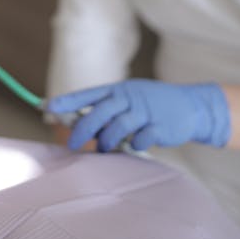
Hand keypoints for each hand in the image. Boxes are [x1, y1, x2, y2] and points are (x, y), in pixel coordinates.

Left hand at [45, 79, 229, 152]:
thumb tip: (80, 124)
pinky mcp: (159, 127)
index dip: (67, 102)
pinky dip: (134, 145)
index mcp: (118, 90)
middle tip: (73, 144)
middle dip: (83, 131)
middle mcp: (129, 98)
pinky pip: (139, 140)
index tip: (47, 108)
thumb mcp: (130, 99)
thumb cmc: (153, 105)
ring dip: (107, 142)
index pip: (87, 95)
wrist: (192, 106)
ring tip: (105, 148)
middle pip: (98, 114)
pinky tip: (136, 145)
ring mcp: (144, 112)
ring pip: (116, 129)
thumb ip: (108, 110)